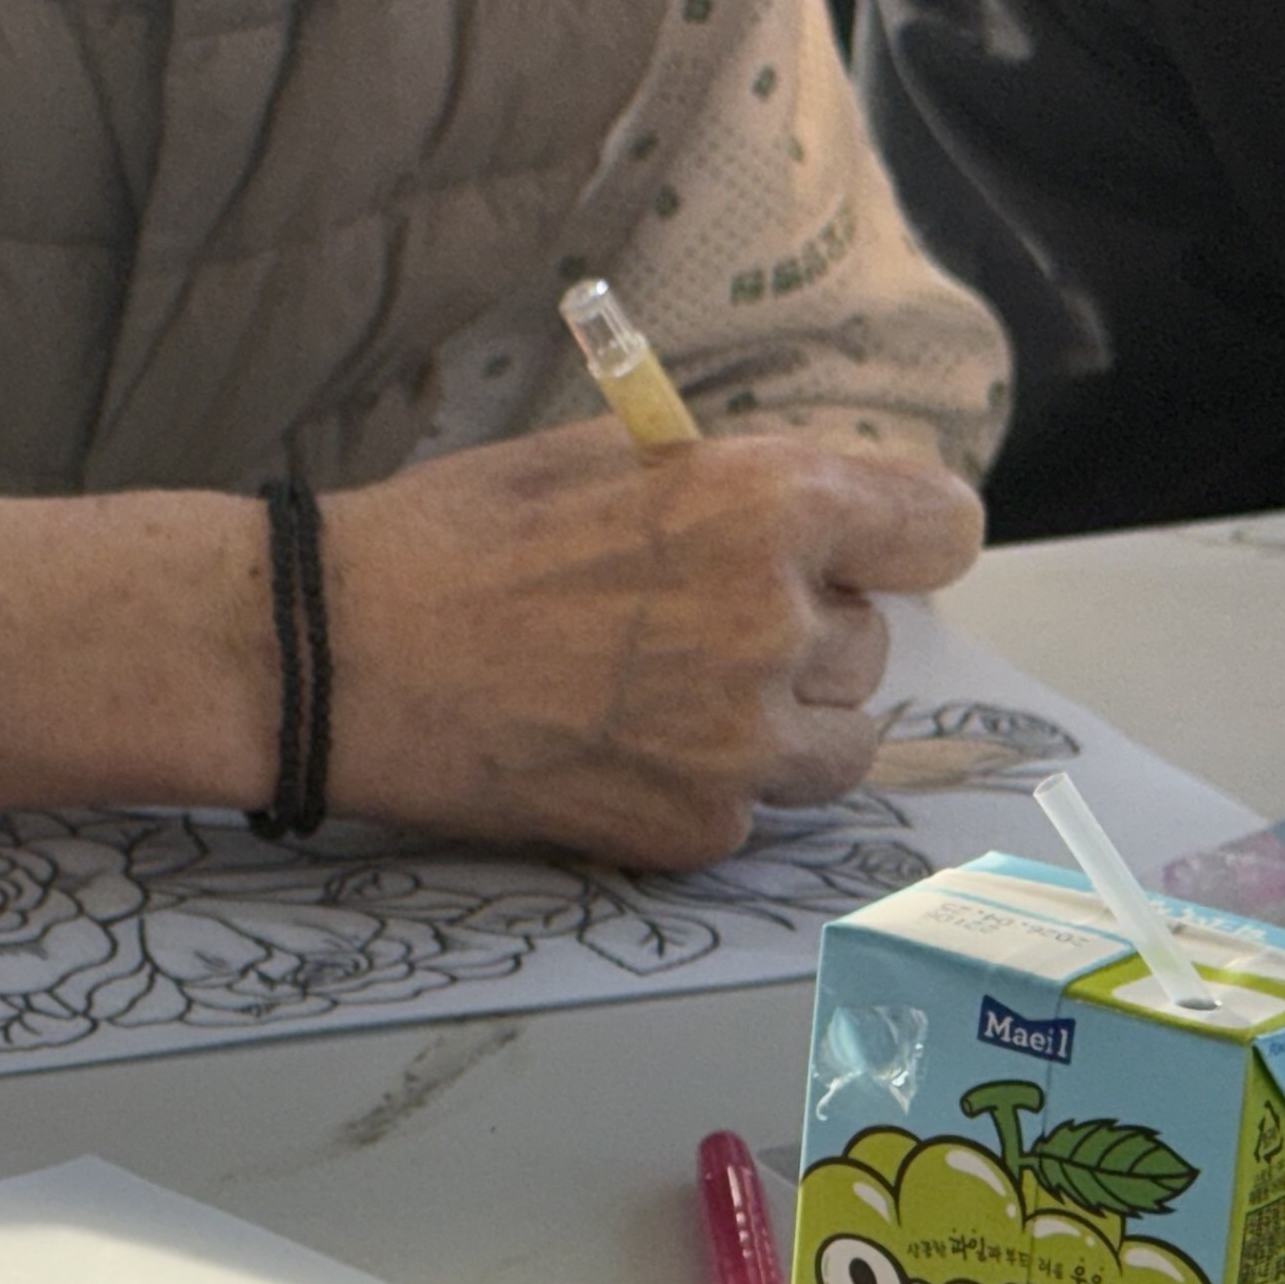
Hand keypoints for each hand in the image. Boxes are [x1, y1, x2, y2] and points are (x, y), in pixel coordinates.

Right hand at [320, 423, 984, 866]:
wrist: (343, 660)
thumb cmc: (451, 543)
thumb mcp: (607, 455)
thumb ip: (726, 486)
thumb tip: (796, 518)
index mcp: (769, 503)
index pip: (941, 531)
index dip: (898, 544)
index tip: (869, 559)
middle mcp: (777, 624)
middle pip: (874, 645)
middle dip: (806, 637)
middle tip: (697, 632)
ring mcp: (739, 741)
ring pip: (836, 743)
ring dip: (780, 725)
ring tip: (679, 704)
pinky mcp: (692, 828)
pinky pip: (752, 811)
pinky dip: (703, 789)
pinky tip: (619, 753)